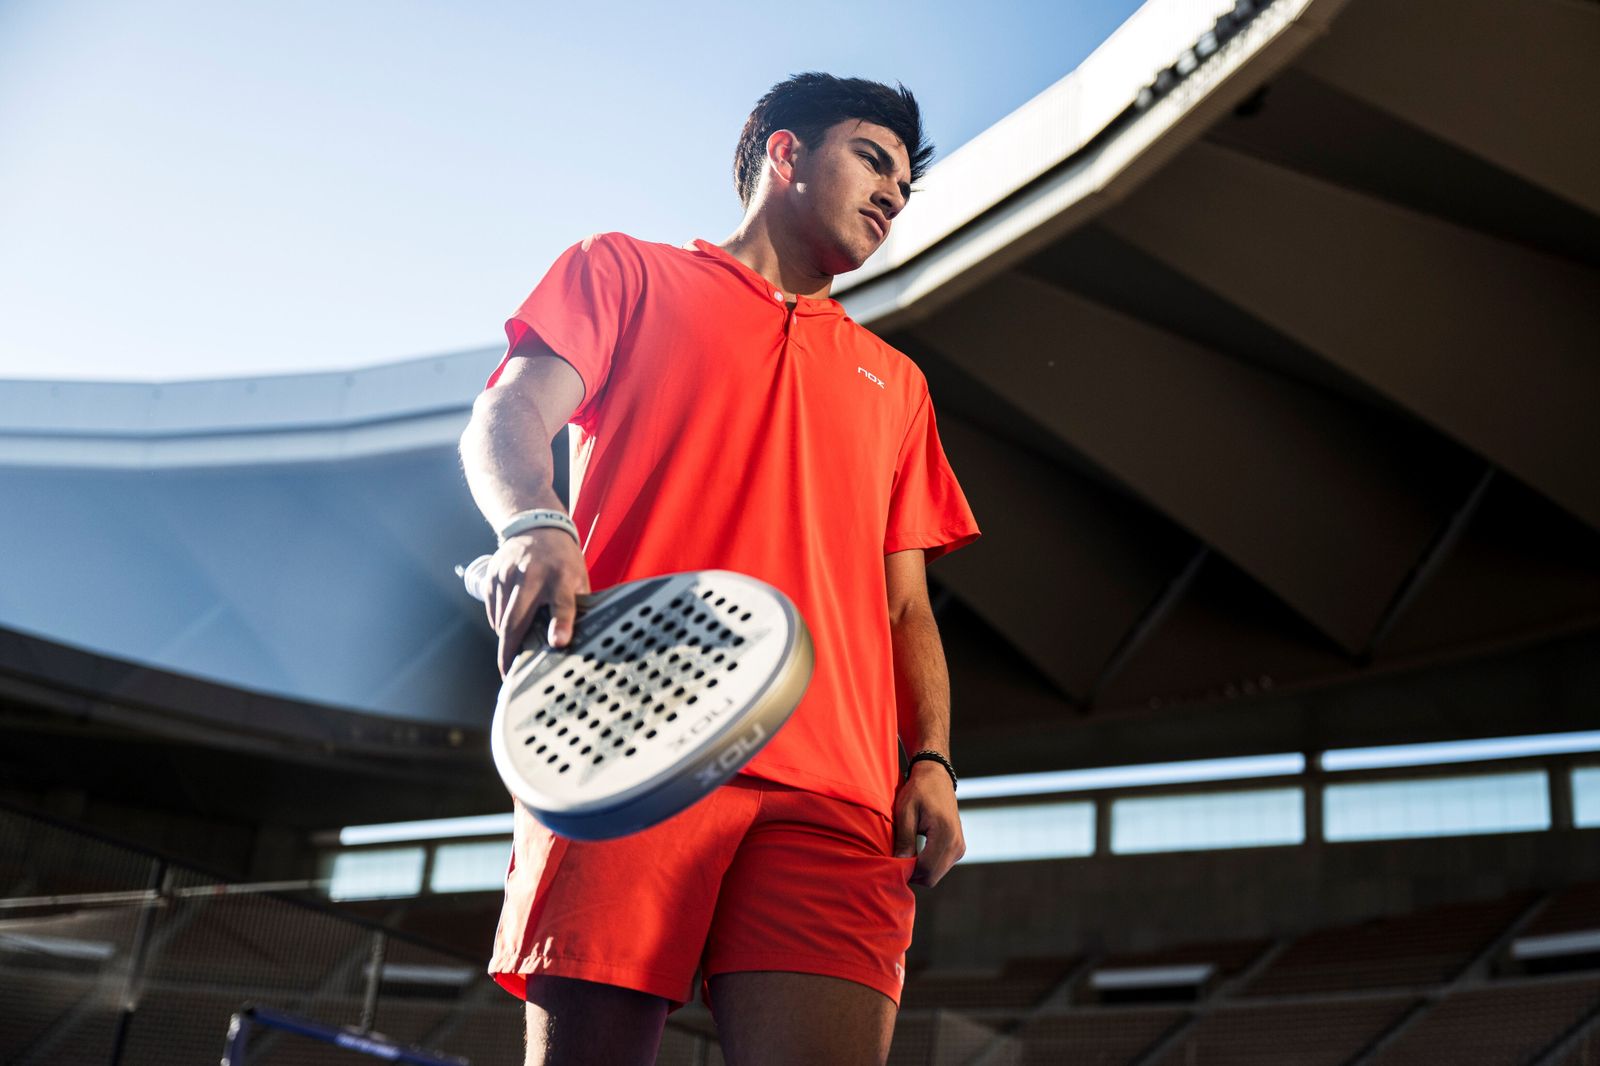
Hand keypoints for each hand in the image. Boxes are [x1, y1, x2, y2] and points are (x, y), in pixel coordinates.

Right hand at [483, 528, 590, 675]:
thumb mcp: (578, 577)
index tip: (558, 643)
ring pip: (500, 619)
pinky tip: (510, 622)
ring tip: (514, 648)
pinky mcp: (492, 576)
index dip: (561, 625)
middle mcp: (531, 574)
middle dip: (510, 650)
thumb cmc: (562, 558)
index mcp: (560, 576)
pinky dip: (499, 623)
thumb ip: (577, 605)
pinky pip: (492, 611)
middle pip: (516, 619)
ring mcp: (508, 575)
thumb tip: (582, 639)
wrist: (535, 526)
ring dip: (506, 639)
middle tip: (510, 672)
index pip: (562, 603)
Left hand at [892, 759, 964, 885]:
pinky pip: (940, 867)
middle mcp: (957, 844)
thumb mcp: (905, 812)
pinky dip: (927, 865)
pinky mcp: (958, 849)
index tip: (891, 863)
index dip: (906, 872)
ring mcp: (960, 848)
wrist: (936, 778)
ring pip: (936, 875)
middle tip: (896, 859)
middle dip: (912, 873)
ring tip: (905, 851)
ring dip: (919, 869)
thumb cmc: (918, 791)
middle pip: (931, 877)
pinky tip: (916, 851)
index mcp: (945, 834)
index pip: (925, 870)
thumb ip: (904, 840)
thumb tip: (899, 865)